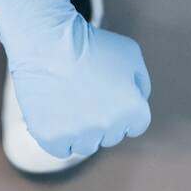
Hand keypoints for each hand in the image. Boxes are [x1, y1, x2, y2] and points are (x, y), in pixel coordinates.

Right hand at [0, 0, 151, 158]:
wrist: (49, 41)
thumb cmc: (90, 44)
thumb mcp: (130, 53)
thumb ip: (141, 83)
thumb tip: (138, 102)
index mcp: (133, 109)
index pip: (135, 125)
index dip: (122, 108)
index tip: (107, 94)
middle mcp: (109, 126)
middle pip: (110, 136)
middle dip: (101, 118)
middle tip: (84, 92)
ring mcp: (80, 135)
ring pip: (86, 145)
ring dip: (80, 130)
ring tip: (68, 101)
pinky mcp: (52, 138)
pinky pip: (62, 149)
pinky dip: (59, 137)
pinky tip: (55, 114)